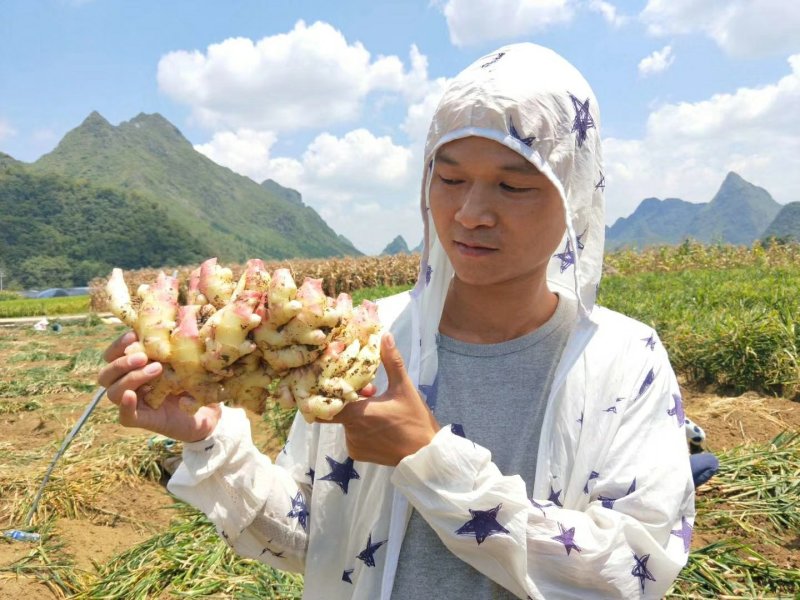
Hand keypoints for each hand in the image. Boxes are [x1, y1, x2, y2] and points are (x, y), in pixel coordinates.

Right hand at [97, 331, 220, 442]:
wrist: (208, 410)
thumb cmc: (194, 380)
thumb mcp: (182, 359)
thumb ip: (170, 346)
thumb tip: (169, 323)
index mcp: (134, 368)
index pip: (112, 355)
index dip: (118, 345)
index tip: (134, 335)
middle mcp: (129, 385)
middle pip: (106, 374)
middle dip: (121, 362)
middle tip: (143, 356)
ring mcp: (134, 403)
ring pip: (114, 392)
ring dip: (131, 378)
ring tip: (156, 369)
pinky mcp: (142, 420)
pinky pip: (125, 415)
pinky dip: (126, 405)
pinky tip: (131, 395)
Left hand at [326, 333, 439, 465]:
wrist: (424, 455)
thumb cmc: (414, 420)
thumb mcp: (404, 388)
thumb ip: (391, 361)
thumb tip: (385, 336)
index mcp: (358, 413)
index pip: (325, 401)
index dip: (325, 390)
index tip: (330, 379)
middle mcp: (349, 430)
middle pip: (336, 408)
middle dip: (346, 397)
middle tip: (367, 389)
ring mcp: (352, 444)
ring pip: (345, 421)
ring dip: (355, 412)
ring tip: (377, 406)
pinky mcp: (357, 454)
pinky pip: (351, 435)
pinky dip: (359, 427)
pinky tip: (378, 423)